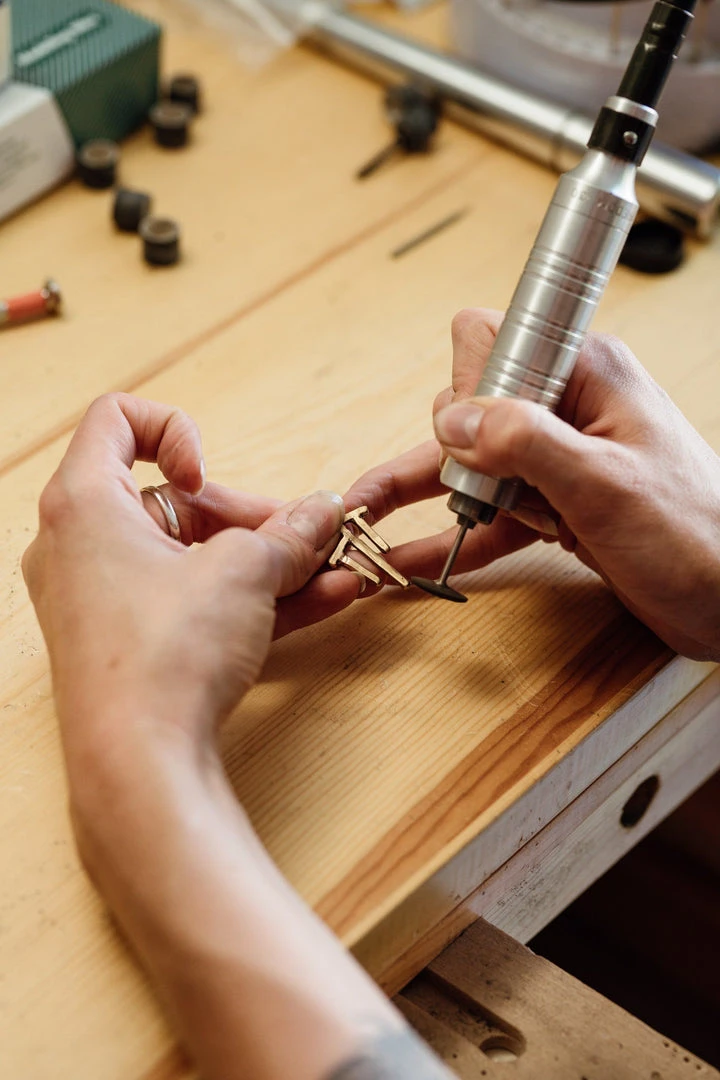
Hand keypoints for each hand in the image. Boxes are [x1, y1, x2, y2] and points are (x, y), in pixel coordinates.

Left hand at [23, 393, 362, 744]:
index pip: (117, 420)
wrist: (140, 763)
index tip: (208, 476)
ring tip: (335, 568)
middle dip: (254, 517)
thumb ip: (289, 532)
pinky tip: (321, 599)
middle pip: (177, 503)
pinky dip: (250, 598)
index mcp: (85, 503)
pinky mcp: (133, 643)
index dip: (176, 429)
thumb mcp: (245, 572)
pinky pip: (197, 602)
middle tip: (311, 535)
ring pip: (196, 559)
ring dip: (269, 562)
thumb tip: (323, 512)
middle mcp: (83, 546)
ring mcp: (107, 599)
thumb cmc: (165, 654)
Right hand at [346, 309, 719, 661]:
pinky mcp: (556, 504)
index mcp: (585, 373)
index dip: (470, 390)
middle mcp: (566, 408)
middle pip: (470, 406)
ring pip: (470, 464)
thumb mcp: (606, 484)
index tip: (472, 441)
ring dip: (429, 497)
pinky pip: (489, 514)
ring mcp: (558, 458)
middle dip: (453, 452)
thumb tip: (453, 420)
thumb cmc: (698, 534)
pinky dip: (451, 537)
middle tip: (470, 492)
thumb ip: (526, 442)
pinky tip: (412, 558)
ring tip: (371, 528)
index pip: (491, 343)